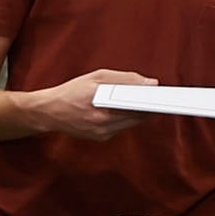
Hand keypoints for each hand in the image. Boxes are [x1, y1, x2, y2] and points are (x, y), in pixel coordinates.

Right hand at [35, 69, 153, 141]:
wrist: (49, 112)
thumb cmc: (71, 91)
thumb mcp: (97, 77)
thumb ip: (125, 79)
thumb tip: (150, 83)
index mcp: (102, 105)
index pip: (138, 105)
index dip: (153, 101)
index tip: (166, 96)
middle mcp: (103, 123)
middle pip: (138, 116)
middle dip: (148, 106)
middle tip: (157, 96)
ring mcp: (102, 133)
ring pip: (132, 123)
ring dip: (138, 112)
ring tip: (143, 100)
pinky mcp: (101, 138)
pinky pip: (122, 127)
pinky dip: (125, 118)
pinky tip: (123, 109)